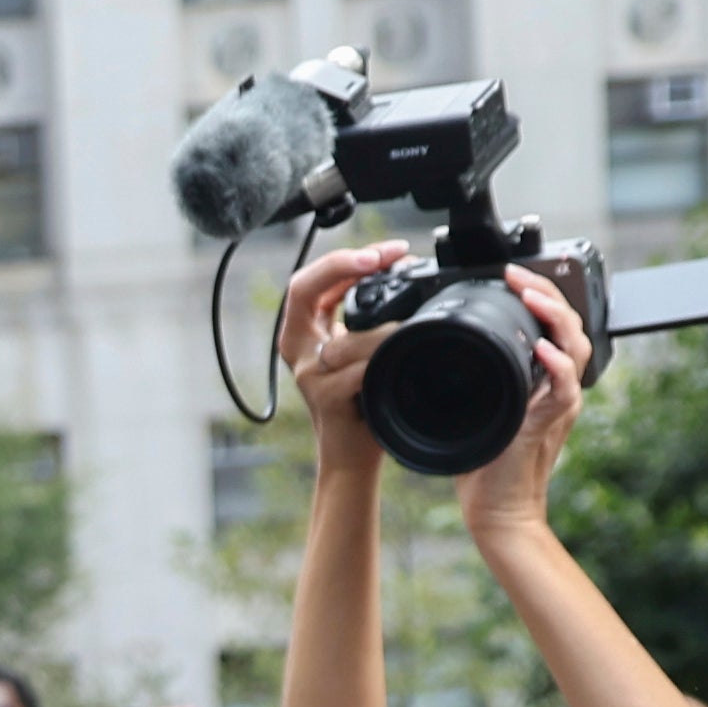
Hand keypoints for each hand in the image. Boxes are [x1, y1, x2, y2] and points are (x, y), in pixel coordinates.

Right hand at [278, 237, 424, 471]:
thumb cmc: (361, 400)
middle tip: (382, 259)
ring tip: (409, 315)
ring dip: (380, 321)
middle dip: (344, 266)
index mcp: (304, 331)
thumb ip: (361, 312)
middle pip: (302, 289)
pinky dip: (382, 356)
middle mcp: (298, 348)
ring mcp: (308, 373)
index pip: (310, 280)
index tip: (384, 253)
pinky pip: (356, 366)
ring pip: (339, 328)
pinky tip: (401, 352)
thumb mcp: (357, 345)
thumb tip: (396, 269)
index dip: (344, 259)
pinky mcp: (325, 396)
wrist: (352, 453)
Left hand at [455, 264, 592, 550]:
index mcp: (542, 380)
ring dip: (555, 317)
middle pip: (570, 325)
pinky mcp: (549, 425)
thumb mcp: (477, 410)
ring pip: (576, 346)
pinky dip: (557, 366)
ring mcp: (557, 404)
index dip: (539, 295)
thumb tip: (441, 354)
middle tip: (518, 275)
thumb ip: (475, 380)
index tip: (510, 275)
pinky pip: (565, 388)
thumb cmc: (485, 467)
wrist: (496, 512)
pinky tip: (542, 349)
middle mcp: (556, 387)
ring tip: (532, 297)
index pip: (553, 324)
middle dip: (547, 292)